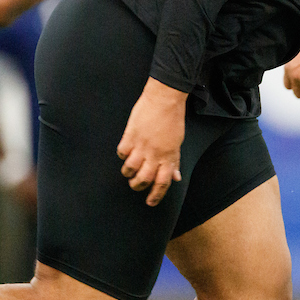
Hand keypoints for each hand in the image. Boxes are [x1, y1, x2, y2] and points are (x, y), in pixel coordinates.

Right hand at [116, 77, 184, 205]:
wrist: (165, 98)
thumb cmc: (173, 119)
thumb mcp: (177, 142)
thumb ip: (174, 160)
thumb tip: (176, 177)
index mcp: (169, 156)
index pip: (163, 182)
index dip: (156, 195)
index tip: (150, 202)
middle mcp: (155, 154)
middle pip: (144, 179)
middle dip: (138, 186)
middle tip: (136, 184)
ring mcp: (142, 145)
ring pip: (130, 169)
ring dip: (128, 172)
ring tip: (129, 170)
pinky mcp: (130, 136)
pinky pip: (122, 153)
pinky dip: (122, 155)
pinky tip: (125, 152)